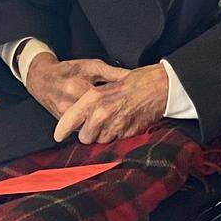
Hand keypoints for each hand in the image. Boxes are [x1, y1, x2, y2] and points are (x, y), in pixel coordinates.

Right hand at [25, 53, 128, 118]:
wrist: (42, 77)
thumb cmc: (70, 70)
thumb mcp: (92, 66)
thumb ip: (113, 73)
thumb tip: (134, 77)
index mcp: (78, 87)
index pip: (103, 101)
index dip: (119, 105)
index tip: (133, 106)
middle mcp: (69, 103)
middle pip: (95, 118)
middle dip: (112, 119)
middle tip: (128, 119)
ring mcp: (63, 114)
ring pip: (88, 127)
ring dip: (102, 126)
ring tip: (117, 124)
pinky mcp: (61, 121)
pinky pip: (80, 129)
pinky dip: (92, 128)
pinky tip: (104, 127)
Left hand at [53, 64, 168, 143]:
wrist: (161, 86)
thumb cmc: (135, 80)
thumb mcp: (108, 82)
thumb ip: (92, 98)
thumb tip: (78, 112)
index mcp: (94, 98)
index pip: (70, 120)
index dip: (62, 130)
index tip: (59, 136)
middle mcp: (102, 114)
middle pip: (85, 137)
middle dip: (89, 133)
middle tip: (95, 125)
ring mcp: (116, 126)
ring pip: (101, 141)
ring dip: (104, 135)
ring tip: (112, 122)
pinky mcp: (129, 133)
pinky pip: (117, 140)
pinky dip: (119, 135)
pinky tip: (124, 122)